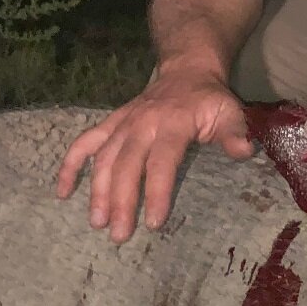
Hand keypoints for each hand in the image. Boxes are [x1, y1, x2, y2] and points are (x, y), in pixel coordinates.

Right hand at [53, 66, 254, 242]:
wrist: (186, 71)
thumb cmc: (209, 100)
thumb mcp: (230, 111)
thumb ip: (234, 132)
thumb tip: (243, 152)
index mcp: (173, 123)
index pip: (162, 161)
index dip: (157, 192)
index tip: (154, 222)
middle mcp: (143, 123)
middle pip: (127, 164)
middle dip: (121, 201)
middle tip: (119, 235)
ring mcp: (123, 123)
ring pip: (104, 158)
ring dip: (97, 191)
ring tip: (97, 223)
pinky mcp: (110, 124)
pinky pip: (84, 143)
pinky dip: (70, 165)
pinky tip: (62, 192)